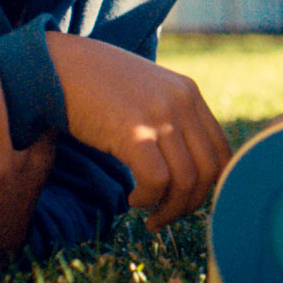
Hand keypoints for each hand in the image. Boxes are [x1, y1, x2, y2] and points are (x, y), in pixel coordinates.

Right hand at [46, 33, 231, 230]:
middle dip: (191, 204)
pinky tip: (133, 198)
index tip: (187, 201)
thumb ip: (171, 119)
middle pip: (209, 171)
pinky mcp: (133, 131)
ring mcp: (159, 115)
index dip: (210, 186)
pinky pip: (157, 180)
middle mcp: (181, 102)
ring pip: (186, 181)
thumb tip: (187, 171)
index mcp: (189, 94)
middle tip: (166, 217)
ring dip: (169, 208)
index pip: (222, 152)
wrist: (60, 66)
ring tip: (148, 214)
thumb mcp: (148, 94)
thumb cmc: (99, 87)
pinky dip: (149, 198)